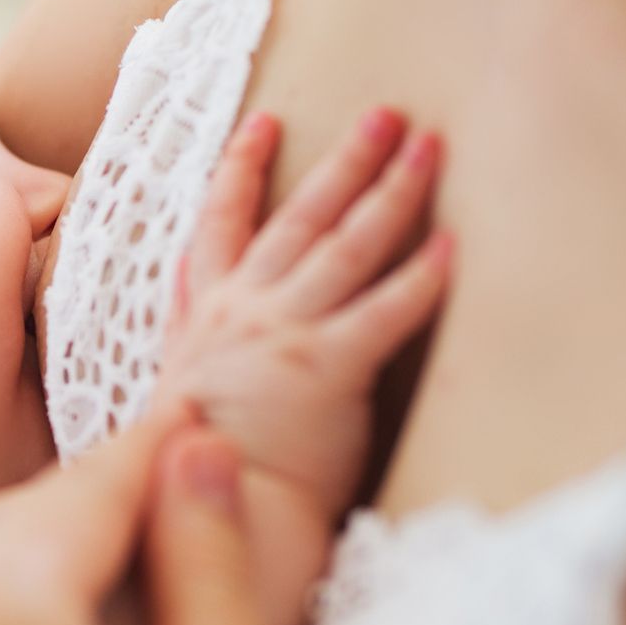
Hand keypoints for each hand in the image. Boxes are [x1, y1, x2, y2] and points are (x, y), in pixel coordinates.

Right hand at [161, 108, 450, 518]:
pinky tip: (451, 247)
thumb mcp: (174, 383)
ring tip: (428, 147)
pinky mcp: (326, 368)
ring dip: (390, 190)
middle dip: (346, 160)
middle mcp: (244, 310)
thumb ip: (187, 328)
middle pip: (302, 217)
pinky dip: (419, 277)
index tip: (265, 121)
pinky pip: (383, 312)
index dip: (242, 168)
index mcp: (208, 314)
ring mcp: (284, 333)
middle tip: (387, 112)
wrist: (199, 512)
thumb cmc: (194, 463)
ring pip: (345, 246)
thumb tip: (184, 284)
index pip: (222, 223)